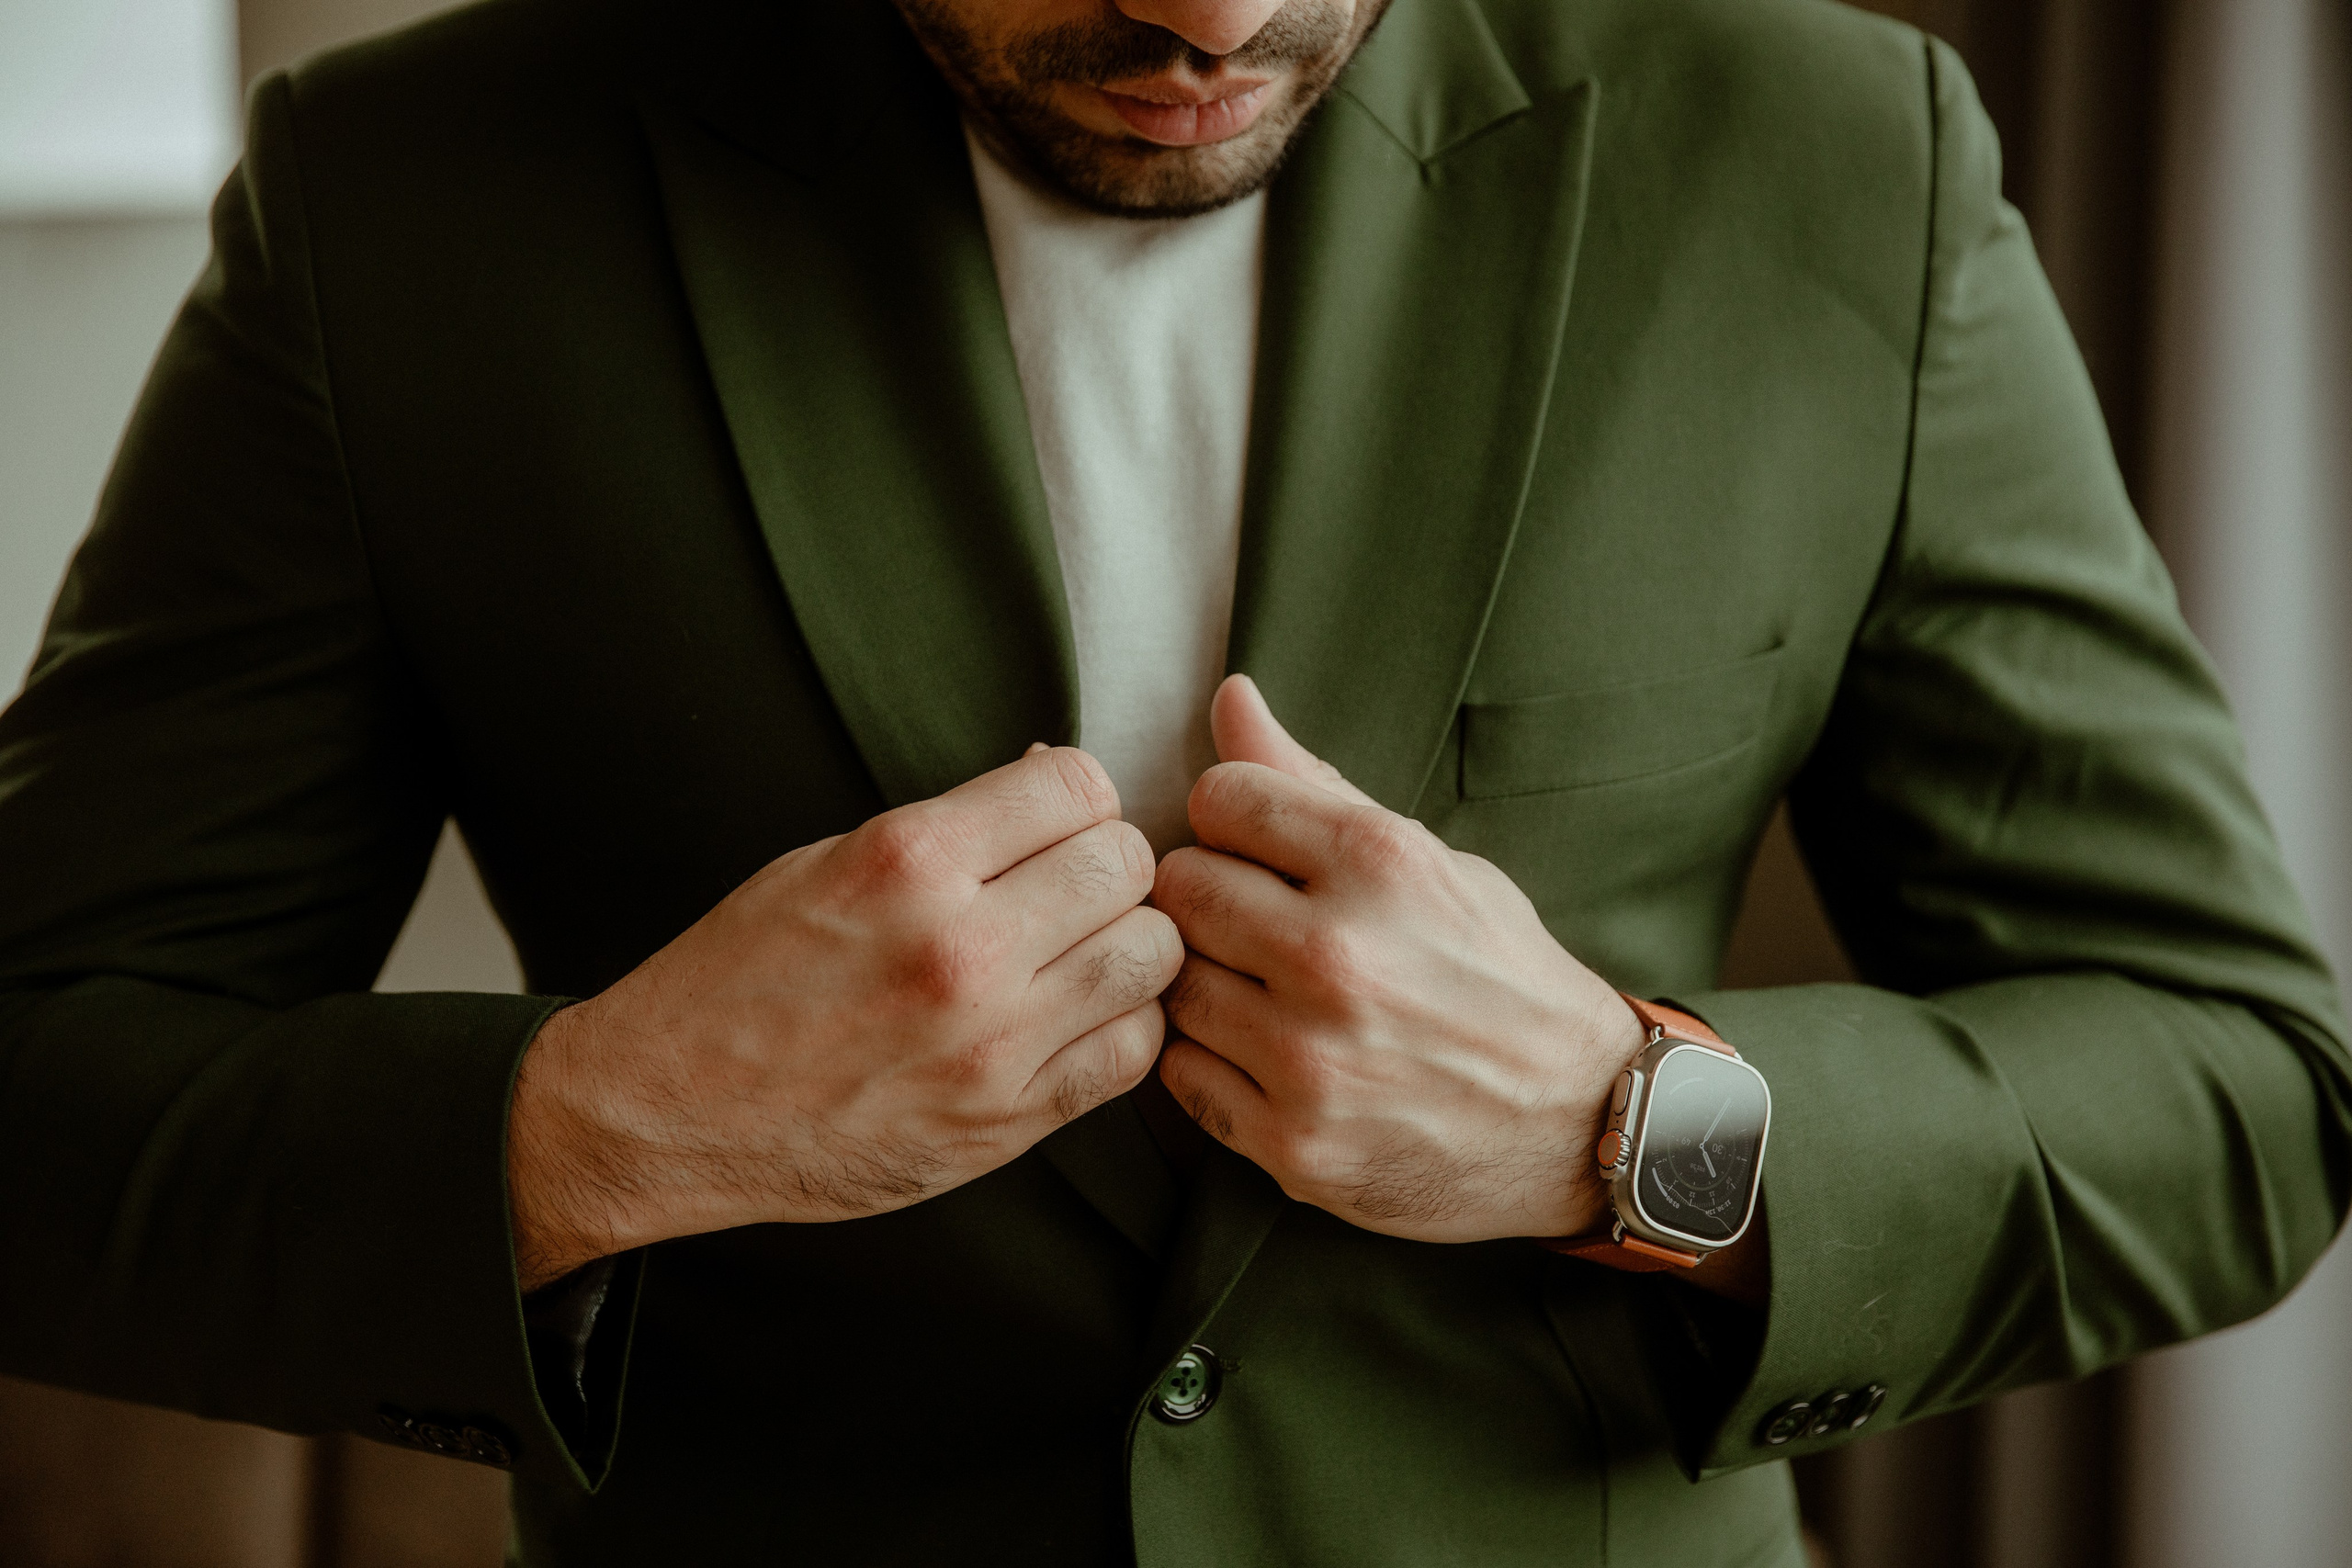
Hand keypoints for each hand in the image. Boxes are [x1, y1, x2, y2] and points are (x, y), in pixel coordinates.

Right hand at [508, 746, 1181, 1289]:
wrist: (665, 1113)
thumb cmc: (737, 979)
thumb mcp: (823, 862)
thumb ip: (949, 828)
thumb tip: (1051, 781)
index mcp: (907, 862)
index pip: (1077, 787)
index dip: (1078, 796)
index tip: (1055, 821)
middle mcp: (959, 948)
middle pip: (1127, 864)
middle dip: (1110, 864)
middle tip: (1072, 887)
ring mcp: (990, 1042)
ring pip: (1151, 954)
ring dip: (1130, 942)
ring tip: (1083, 950)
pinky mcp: (1005, 1121)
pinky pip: (1133, 1051)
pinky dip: (1125, 1025)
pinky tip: (1079, 1018)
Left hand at [1153, 677, 1644, 1243]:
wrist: (1582, 1122)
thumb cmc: (1501, 976)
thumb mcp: (1430, 861)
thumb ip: (1315, 784)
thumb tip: (1230, 696)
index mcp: (1379, 864)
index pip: (1220, 798)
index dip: (1233, 820)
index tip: (1260, 851)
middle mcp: (1338, 955)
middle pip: (1182, 887)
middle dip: (1210, 897)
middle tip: (1255, 925)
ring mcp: (1310, 1056)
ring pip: (1174, 984)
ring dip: (1207, 983)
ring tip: (1267, 994)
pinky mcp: (1293, 1141)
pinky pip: (1182, 1075)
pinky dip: (1213, 1064)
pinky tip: (1268, 1058)